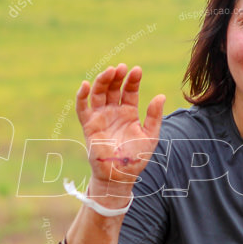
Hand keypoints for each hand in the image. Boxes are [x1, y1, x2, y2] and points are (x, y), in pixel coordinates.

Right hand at [75, 63, 164, 193]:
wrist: (120, 175)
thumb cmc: (136, 157)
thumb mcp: (151, 135)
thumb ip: (154, 116)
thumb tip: (161, 96)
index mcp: (128, 112)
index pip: (129, 90)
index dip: (132, 80)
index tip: (137, 70)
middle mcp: (113, 111)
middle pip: (113, 88)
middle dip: (117, 77)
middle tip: (122, 68)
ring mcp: (100, 117)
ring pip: (98, 93)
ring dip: (102, 81)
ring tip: (109, 72)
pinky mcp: (89, 125)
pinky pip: (82, 108)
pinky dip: (81, 96)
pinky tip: (85, 84)